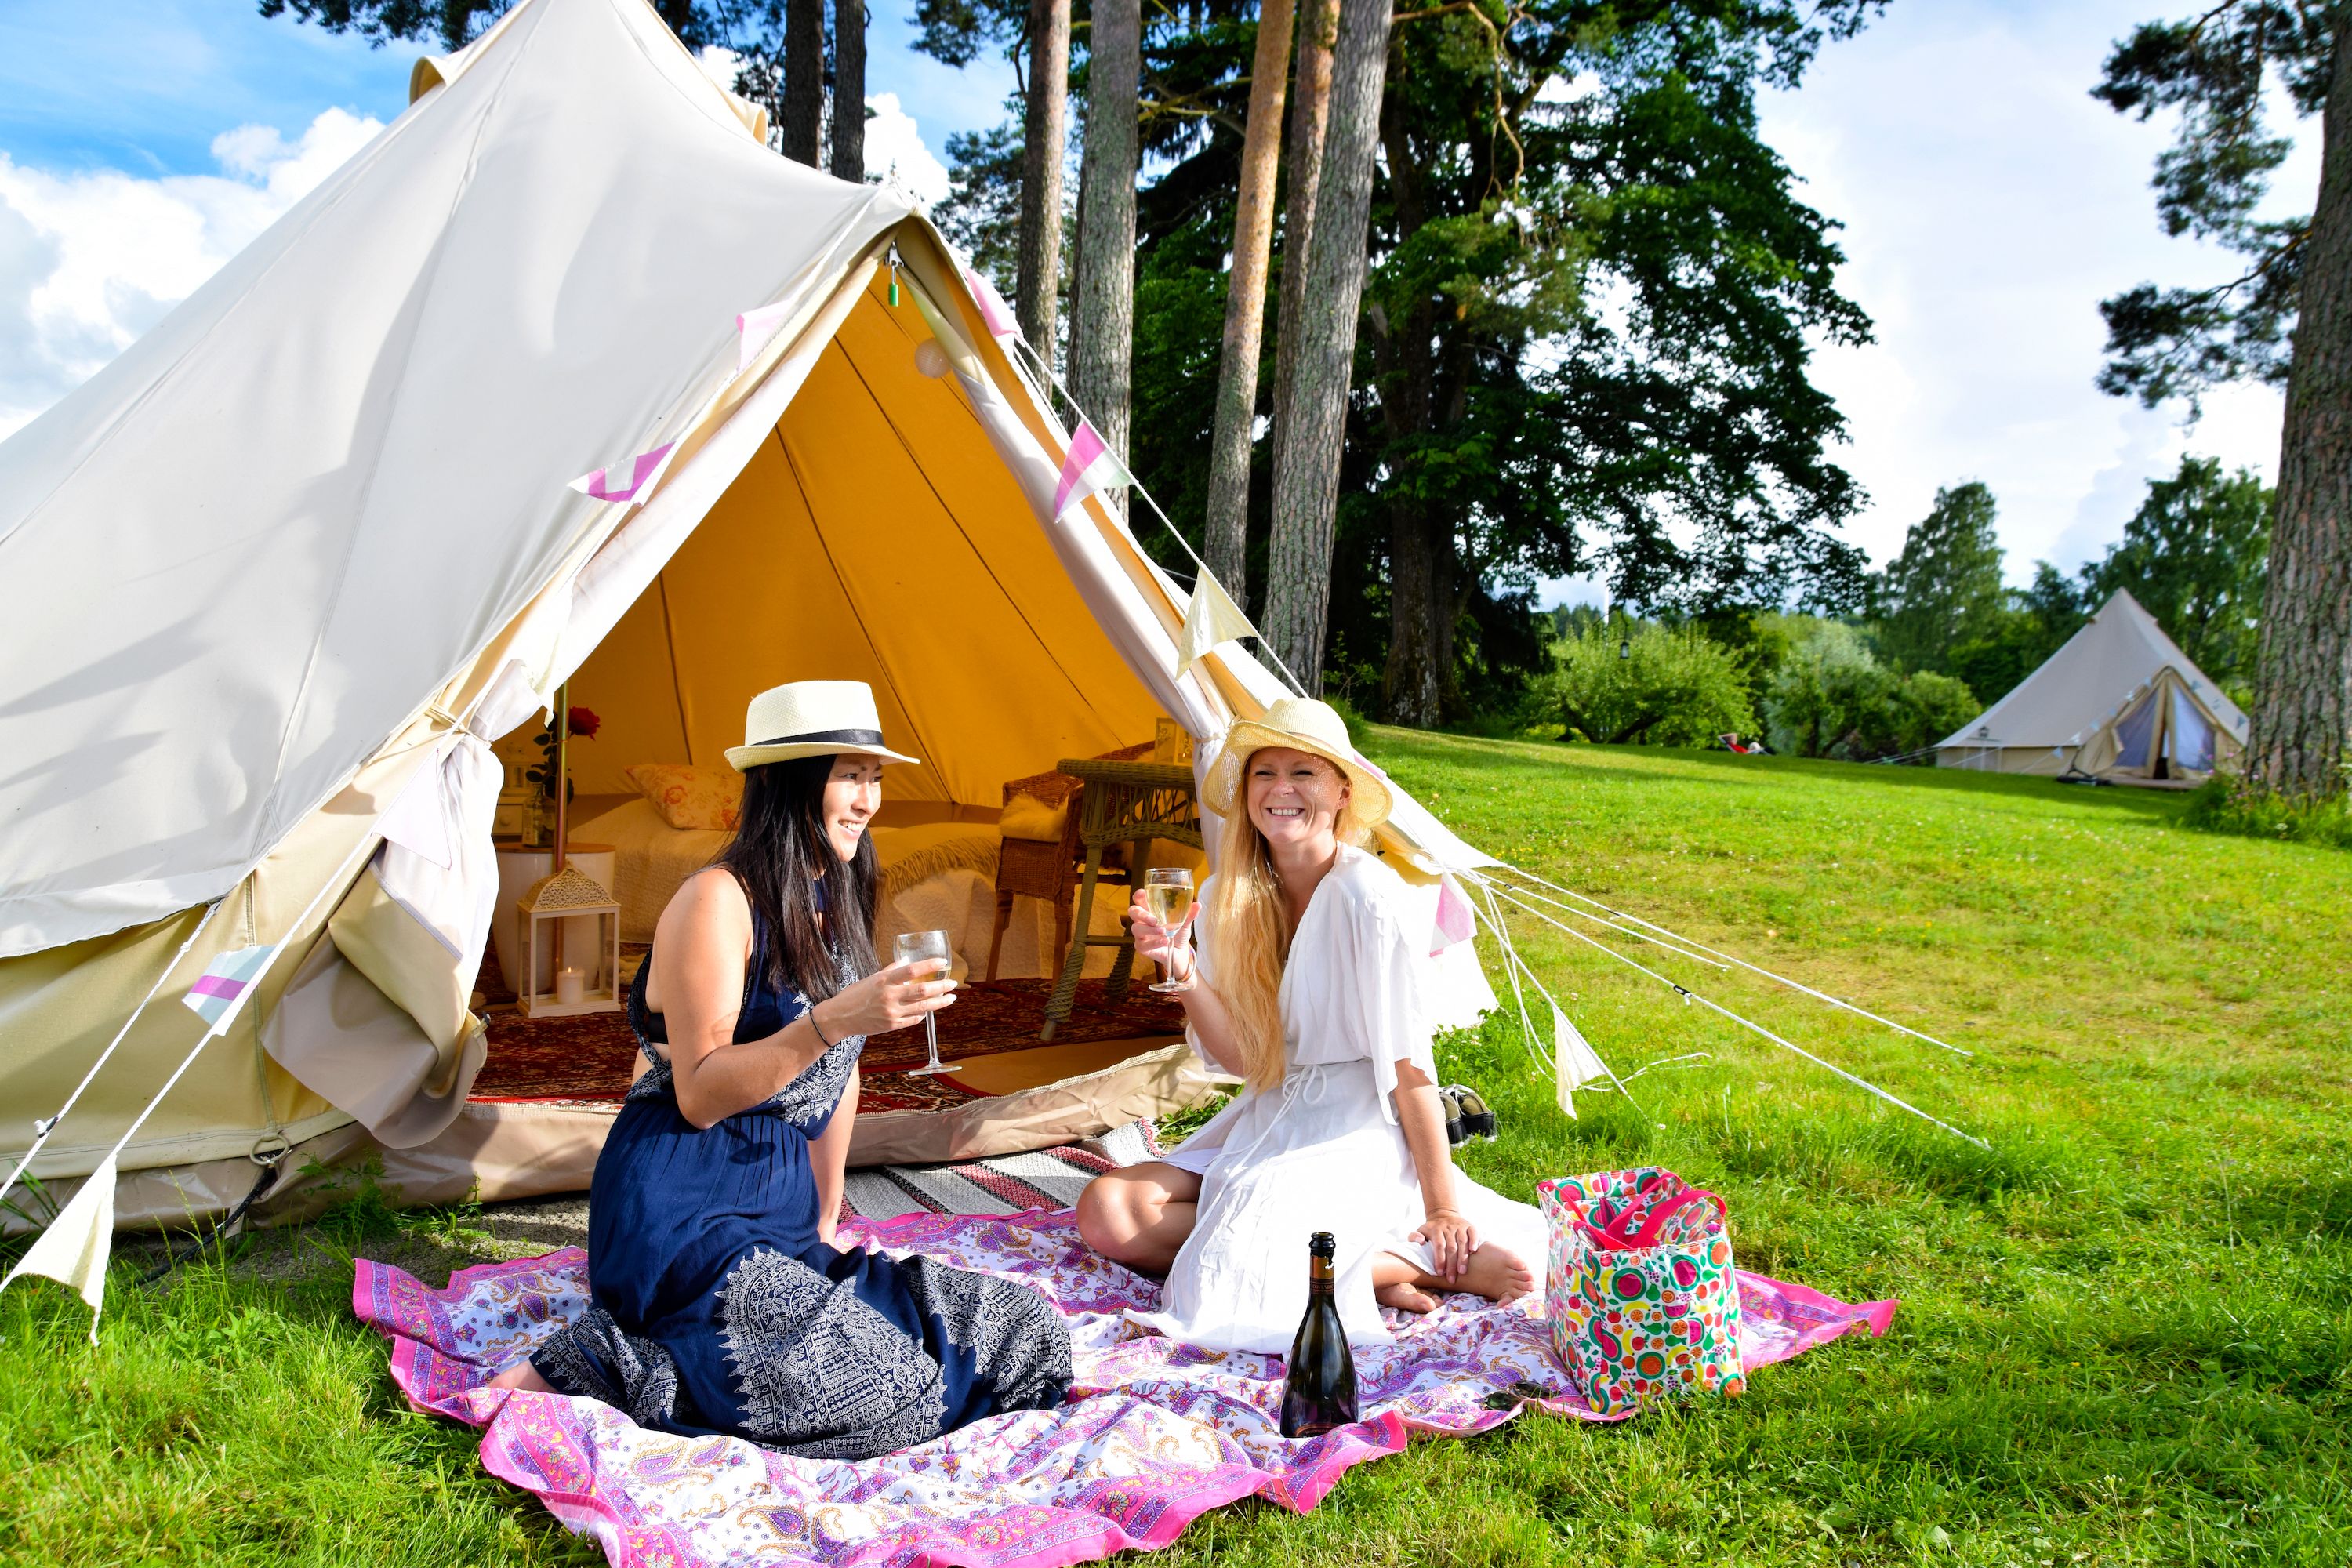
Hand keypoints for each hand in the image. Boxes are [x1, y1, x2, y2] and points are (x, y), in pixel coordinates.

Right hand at [817, 958, 954, 1038]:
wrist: (840, 1018)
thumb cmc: (854, 995)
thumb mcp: (871, 978)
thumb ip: (891, 970)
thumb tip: (907, 961)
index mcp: (884, 981)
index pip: (912, 970)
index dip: (929, 965)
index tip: (942, 963)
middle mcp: (890, 996)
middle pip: (923, 990)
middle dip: (941, 986)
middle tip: (952, 983)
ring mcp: (892, 1012)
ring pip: (923, 1007)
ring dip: (939, 1002)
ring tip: (950, 998)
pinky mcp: (892, 1025)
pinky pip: (914, 1019)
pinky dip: (924, 1014)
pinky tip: (930, 1009)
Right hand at [1127, 889, 1198, 976]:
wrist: (1180, 952)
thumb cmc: (1178, 932)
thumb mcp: (1185, 923)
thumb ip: (1189, 914)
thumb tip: (1198, 905)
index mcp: (1150, 909)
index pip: (1139, 899)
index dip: (1139, 895)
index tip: (1143, 894)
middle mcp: (1142, 920)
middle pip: (1133, 911)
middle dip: (1142, 914)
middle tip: (1154, 920)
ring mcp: (1140, 934)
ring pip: (1136, 928)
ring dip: (1149, 929)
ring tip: (1163, 931)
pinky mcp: (1142, 946)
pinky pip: (1142, 944)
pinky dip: (1154, 942)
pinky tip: (1164, 941)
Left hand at [1410, 1208, 1478, 1284]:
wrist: (1443, 1215)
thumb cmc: (1430, 1230)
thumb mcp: (1419, 1231)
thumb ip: (1414, 1237)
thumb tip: (1420, 1242)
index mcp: (1436, 1229)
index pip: (1439, 1245)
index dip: (1440, 1260)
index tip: (1440, 1273)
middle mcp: (1448, 1227)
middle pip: (1451, 1247)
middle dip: (1452, 1264)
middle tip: (1452, 1279)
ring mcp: (1459, 1226)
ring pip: (1463, 1242)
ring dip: (1463, 1257)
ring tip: (1462, 1272)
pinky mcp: (1469, 1225)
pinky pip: (1473, 1232)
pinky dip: (1474, 1241)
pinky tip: (1474, 1251)